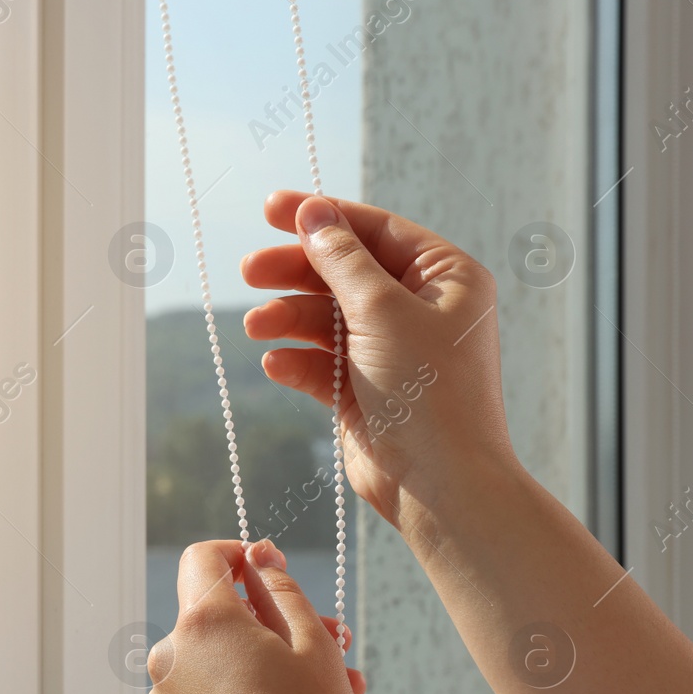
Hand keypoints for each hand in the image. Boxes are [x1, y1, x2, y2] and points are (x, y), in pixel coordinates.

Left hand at [147, 538, 363, 693]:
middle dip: (269, 623)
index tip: (272, 573)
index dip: (239, 556)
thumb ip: (280, 587)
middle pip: (215, 618)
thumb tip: (256, 553)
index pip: (204, 558)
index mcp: (202, 622)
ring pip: (211, 666)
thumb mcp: (312, 643)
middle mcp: (169, 658)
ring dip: (259, 667)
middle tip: (331, 644)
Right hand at [241, 192, 516, 527]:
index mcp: (444, 278)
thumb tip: (313, 213)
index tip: (270, 209)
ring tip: (257, 328)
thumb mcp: (382, 310)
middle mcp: (418, 309)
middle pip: (342, 272)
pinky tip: (277, 365)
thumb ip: (341, 259)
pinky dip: (297, 360)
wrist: (438, 484)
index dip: (322, 217)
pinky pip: (319, 362)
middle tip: (248, 272)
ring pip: (324, 317)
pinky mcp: (361, 390)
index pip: (374, 231)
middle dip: (294, 272)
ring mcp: (388, 351)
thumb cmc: (429, 392)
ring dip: (288, 318)